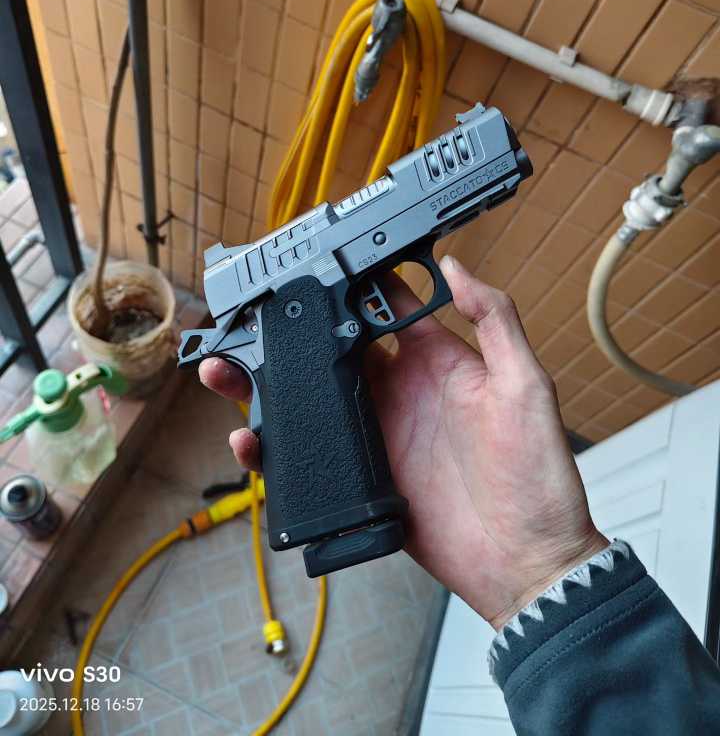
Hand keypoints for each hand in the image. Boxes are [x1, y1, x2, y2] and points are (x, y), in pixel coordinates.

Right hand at [199, 255, 606, 629]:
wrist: (525, 562)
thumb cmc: (539, 475)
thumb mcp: (526, 387)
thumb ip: (495, 321)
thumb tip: (456, 265)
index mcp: (437, 360)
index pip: (385, 306)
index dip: (350, 283)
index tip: (313, 266)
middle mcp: (402, 390)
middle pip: (335, 347)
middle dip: (291, 329)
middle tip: (251, 318)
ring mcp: (380, 432)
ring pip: (312, 396)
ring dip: (269, 381)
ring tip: (228, 371)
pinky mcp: (365, 474)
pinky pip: (312, 452)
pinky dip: (276, 444)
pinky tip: (251, 438)